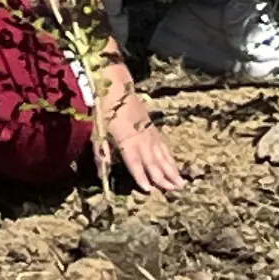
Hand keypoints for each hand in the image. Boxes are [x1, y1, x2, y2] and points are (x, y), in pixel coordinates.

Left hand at [100, 79, 189, 196]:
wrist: (118, 89)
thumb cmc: (104, 111)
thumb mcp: (97, 132)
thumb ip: (100, 154)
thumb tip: (100, 175)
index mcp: (127, 140)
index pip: (135, 162)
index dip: (141, 176)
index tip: (148, 189)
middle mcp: (142, 138)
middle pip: (154, 161)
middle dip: (163, 177)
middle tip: (173, 191)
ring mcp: (151, 134)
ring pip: (163, 155)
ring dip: (172, 171)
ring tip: (181, 184)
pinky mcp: (154, 130)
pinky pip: (164, 148)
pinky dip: (171, 159)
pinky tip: (175, 167)